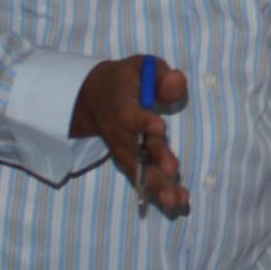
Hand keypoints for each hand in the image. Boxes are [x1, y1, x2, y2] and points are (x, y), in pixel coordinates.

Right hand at [71, 57, 191, 217]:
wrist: (92, 98)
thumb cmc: (125, 80)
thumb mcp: (141, 67)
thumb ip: (160, 75)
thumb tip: (176, 82)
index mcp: (122, 105)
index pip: (131, 115)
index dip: (143, 122)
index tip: (159, 127)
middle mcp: (121, 133)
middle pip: (136, 150)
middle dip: (154, 161)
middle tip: (172, 171)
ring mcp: (124, 151)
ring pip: (139, 171)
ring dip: (158, 186)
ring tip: (176, 200)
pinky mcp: (130, 162)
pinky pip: (143, 179)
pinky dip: (159, 191)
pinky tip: (178, 202)